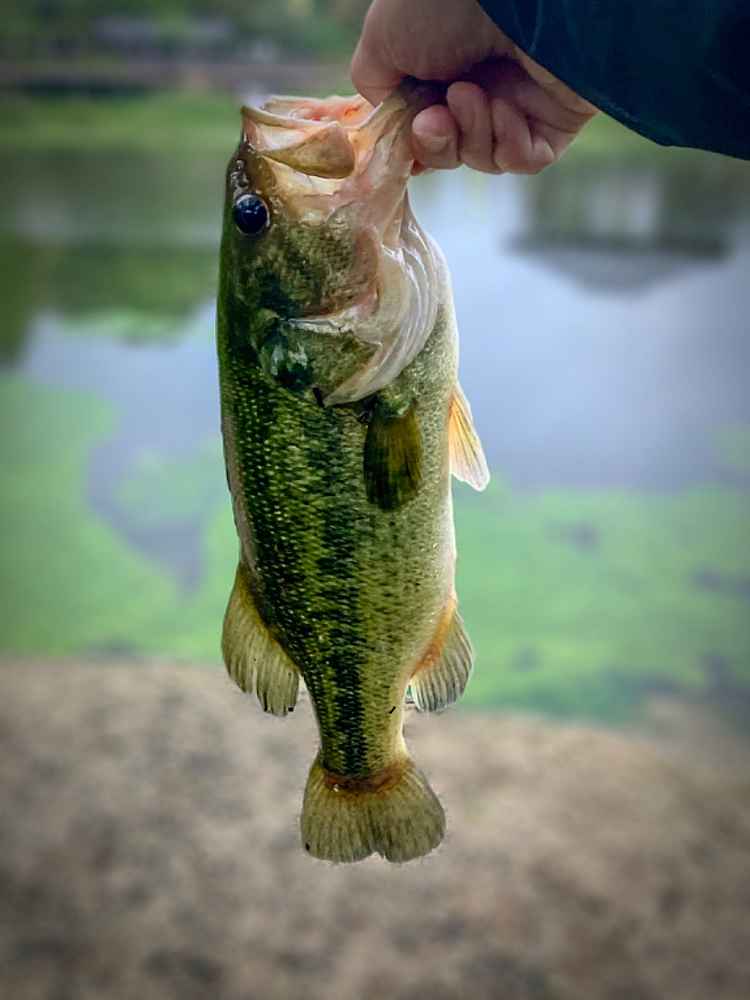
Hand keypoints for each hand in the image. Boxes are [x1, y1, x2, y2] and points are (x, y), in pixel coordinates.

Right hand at [351, 0, 597, 173]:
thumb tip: (388, 120)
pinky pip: (524, 159)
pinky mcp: (557, 119)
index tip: (408, 130)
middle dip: (437, 143)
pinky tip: (507, 108)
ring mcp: (522, 100)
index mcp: (445, 61)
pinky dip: (508, 143)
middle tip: (435, 119)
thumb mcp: (383, 39)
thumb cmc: (444, 6)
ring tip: (472, 95)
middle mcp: (484, 79)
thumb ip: (374, 84)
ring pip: (485, 157)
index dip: (413, 139)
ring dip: (471, 133)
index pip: (426, 123)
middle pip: (452, 148)